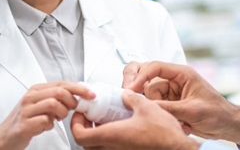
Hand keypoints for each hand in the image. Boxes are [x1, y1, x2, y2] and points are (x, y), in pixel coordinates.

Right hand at [0, 82, 93, 149]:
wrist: (4, 138)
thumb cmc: (25, 121)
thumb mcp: (40, 105)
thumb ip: (56, 98)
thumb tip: (77, 96)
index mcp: (36, 90)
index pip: (62, 83)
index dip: (79, 88)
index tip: (91, 94)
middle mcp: (30, 97)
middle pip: (60, 92)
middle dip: (72, 101)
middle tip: (73, 109)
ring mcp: (26, 110)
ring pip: (54, 104)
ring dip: (61, 113)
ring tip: (57, 119)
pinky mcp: (24, 124)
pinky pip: (45, 121)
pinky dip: (50, 125)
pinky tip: (46, 126)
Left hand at [71, 90, 199, 149]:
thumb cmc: (164, 134)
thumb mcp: (147, 107)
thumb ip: (132, 99)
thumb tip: (126, 95)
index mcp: (112, 136)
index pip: (79, 136)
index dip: (75, 124)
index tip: (80, 114)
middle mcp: (112, 149)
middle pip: (85, 144)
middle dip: (85, 128)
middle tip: (90, 117)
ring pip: (98, 148)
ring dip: (97, 134)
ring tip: (105, 121)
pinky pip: (111, 149)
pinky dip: (109, 140)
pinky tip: (121, 129)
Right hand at [124, 61, 239, 147]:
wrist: (227, 125)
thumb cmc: (216, 112)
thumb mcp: (191, 110)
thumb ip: (168, 108)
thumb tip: (146, 106)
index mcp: (182, 74)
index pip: (155, 67)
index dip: (141, 76)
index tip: (131, 88)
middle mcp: (174, 80)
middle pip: (147, 76)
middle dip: (137, 84)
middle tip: (128, 94)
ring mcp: (171, 92)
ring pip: (149, 94)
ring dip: (152, 105)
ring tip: (165, 117)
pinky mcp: (170, 104)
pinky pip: (155, 106)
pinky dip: (158, 114)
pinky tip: (172, 122)